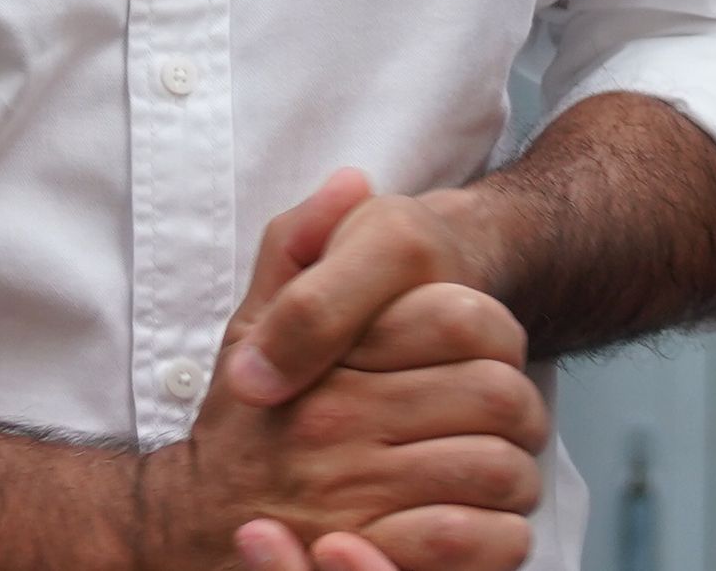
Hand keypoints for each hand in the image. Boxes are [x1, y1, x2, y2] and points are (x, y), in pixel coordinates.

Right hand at [162, 171, 547, 570]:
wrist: (191, 527)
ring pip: (498, 471)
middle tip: (514, 420)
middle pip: (498, 395)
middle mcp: (338, 428)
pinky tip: (490, 523)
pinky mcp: (370, 559)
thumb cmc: (240, 426)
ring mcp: (356, 501)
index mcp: (327, 363)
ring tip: (505, 469)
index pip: (463, 320)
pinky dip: (502, 535)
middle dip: (524, 408)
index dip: (501, 333)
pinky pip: (477, 543)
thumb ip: (297, 247)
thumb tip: (349, 182)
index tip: (493, 353)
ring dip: (519, 473)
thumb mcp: (248, 324)